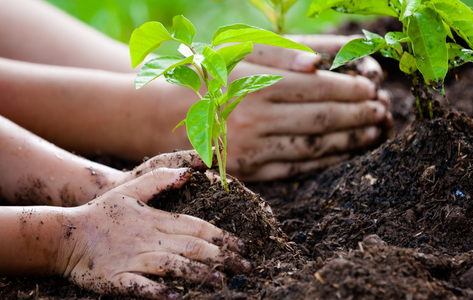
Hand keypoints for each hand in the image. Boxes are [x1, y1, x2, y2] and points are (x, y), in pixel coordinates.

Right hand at [60, 168, 249, 298]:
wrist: (65, 235)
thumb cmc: (101, 213)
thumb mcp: (131, 191)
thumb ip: (160, 181)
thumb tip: (188, 172)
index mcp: (157, 220)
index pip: (197, 227)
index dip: (222, 237)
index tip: (242, 246)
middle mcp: (150, 239)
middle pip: (192, 247)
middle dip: (221, 257)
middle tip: (244, 267)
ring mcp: (134, 260)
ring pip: (173, 266)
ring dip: (198, 274)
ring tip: (219, 281)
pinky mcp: (118, 279)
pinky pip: (141, 287)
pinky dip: (158, 292)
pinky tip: (176, 295)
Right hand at [223, 34, 391, 180]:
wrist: (164, 114)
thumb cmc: (210, 75)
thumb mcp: (241, 51)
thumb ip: (284, 50)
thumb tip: (320, 62)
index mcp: (253, 84)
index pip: (316, 88)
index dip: (349, 88)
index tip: (372, 86)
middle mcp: (252, 119)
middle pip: (320, 120)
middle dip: (358, 115)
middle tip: (381, 110)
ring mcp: (250, 150)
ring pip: (313, 147)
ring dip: (349, 141)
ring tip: (373, 131)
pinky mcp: (248, 172)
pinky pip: (296, 170)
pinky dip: (325, 162)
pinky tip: (345, 152)